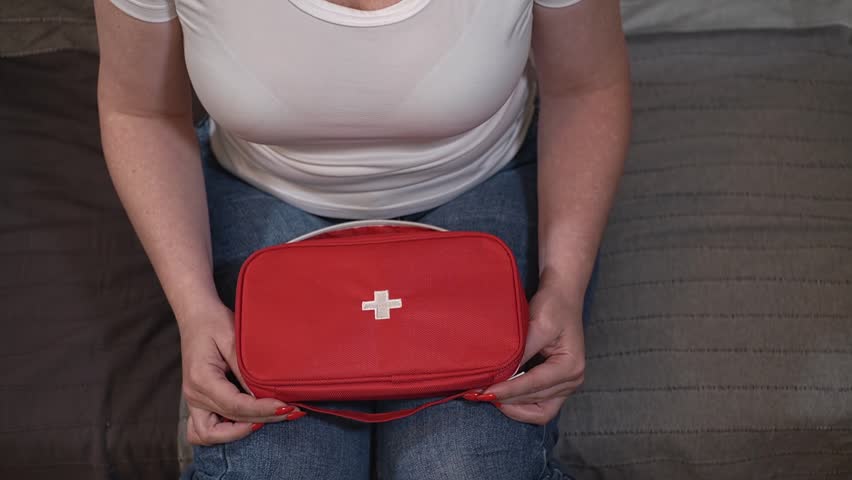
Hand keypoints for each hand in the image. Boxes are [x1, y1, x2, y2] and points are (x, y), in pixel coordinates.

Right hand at [180, 301, 303, 444]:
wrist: (195, 315)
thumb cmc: (214, 323)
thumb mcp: (233, 340)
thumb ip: (246, 371)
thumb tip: (264, 395)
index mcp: (201, 379)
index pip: (235, 406)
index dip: (263, 410)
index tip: (287, 406)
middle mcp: (194, 395)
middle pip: (230, 421)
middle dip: (261, 420)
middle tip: (289, 412)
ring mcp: (192, 401)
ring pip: (209, 435)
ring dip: (237, 434)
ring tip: (266, 420)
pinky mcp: (197, 401)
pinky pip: (203, 430)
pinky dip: (223, 432)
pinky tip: (247, 422)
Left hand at [480, 282, 585, 424]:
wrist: (562, 296)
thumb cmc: (552, 306)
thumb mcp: (537, 325)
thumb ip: (521, 352)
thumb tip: (500, 375)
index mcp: (571, 366)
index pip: (532, 385)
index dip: (506, 391)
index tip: (482, 392)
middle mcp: (572, 380)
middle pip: (534, 402)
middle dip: (505, 400)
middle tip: (476, 394)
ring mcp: (566, 385)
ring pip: (537, 410)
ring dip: (511, 405)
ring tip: (487, 396)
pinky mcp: (557, 385)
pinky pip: (539, 405)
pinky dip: (519, 404)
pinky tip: (500, 394)